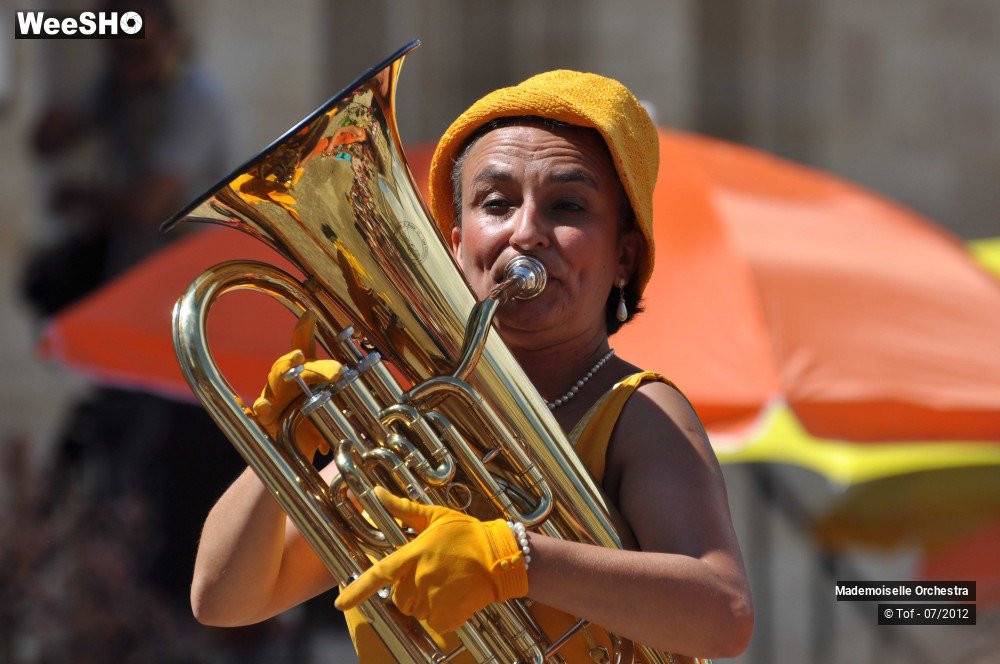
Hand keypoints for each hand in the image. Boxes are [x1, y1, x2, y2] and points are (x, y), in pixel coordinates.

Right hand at [248, 312, 342, 458]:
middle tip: (325, 363)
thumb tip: (364, 389)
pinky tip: (263, 406)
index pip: (302, 344)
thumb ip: (343, 392)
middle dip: (310, 361)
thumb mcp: (333, 402)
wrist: (298, 449)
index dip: (303, 330)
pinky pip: (262, 410)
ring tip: (296, 358)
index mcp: (304, 371)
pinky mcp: (266, 417)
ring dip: (286, 368)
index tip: (309, 317)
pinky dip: (263, 407)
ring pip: (276, 378)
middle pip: (292, 362)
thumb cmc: (316, 418)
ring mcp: (273, 396)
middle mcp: (286, 379)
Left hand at [334, 487, 528, 633]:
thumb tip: (378, 492)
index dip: (356, 591)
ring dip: (424, 602)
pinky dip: (441, 614)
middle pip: (398, 597)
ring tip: (445, 583)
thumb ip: (404, 508)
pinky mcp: (448, 615)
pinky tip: (454, 596)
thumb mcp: (436, 516)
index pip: (378, 574)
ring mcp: (433, 599)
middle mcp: (420, 579)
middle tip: (429, 575)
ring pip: (415, 610)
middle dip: (407, 589)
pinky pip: (434, 621)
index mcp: (414, 555)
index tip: (339, 604)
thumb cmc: (469, 534)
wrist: (501, 556)